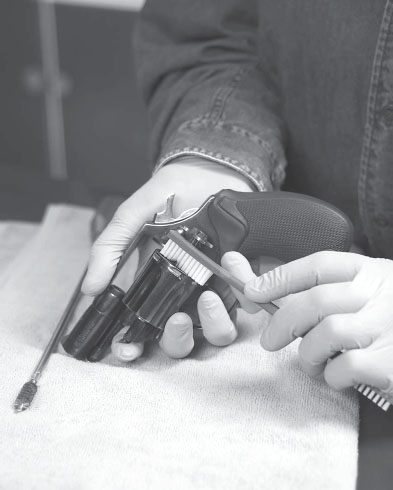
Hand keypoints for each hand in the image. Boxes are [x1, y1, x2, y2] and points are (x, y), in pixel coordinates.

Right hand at [82, 158, 253, 360]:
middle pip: (180, 340)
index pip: (141, 327)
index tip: (129, 350)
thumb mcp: (134, 216)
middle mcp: (185, 294)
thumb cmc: (171, 193)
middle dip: (177, 341)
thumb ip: (112, 247)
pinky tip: (232, 264)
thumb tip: (90, 287)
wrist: (210, 171)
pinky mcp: (242, 279)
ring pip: (217, 332)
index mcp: (155, 284)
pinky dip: (244, 293)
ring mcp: (215, 289)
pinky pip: (249, 303)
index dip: (132, 345)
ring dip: (214, 324)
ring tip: (208, 297)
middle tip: (176, 321)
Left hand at [244, 251, 392, 397]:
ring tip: (313, 362)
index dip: (281, 277)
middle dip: (283, 322)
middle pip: (317, 300)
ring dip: (308, 354)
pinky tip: (338, 376)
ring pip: (326, 334)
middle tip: (270, 340)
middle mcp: (381, 294)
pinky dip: (331, 376)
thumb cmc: (390, 320)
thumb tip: (262, 291)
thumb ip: (325, 292)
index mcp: (371, 272)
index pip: (319, 265)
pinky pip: (345, 367)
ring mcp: (389, 326)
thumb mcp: (366, 293)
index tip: (252, 291)